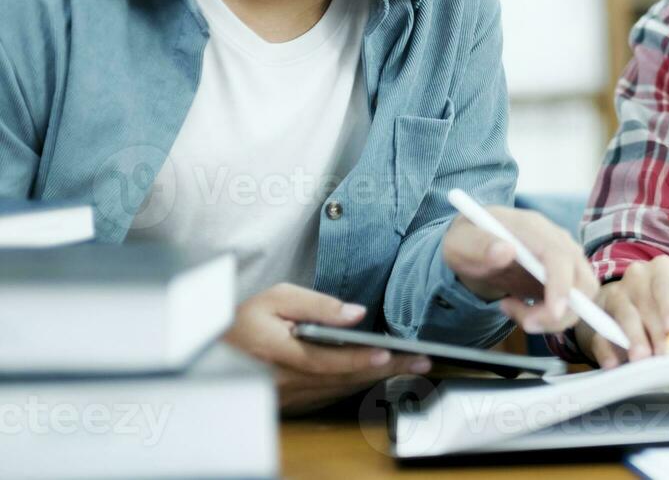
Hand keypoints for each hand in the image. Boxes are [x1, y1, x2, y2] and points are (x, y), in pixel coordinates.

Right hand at [222, 283, 428, 414]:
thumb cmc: (245, 319)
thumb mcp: (277, 298)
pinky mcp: (294, 404)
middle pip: (343, 378)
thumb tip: (355, 314)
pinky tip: (382, 374)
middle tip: (422, 361)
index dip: (358, 358)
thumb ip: (318, 305)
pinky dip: (358, 384)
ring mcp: (289, 397)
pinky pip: (332, 395)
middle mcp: (285, 382)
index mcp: (278, 353)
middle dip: (386, 369)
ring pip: (341, 390)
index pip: (325, 360)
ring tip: (413, 365)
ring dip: (378, 378)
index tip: (388, 353)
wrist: (213, 350)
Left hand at [440, 205, 598, 334]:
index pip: (560, 256)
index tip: (553, 313)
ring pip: (581, 300)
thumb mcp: (460, 242)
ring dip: (550, 318)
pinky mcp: (564, 280)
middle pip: (583, 282)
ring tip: (510, 308)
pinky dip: (548, 318)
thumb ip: (479, 245)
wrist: (475, 247)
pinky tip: (519, 307)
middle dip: (561, 312)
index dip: (562, 285)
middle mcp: (558, 242)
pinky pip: (569, 306)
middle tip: (523, 321)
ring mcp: (565, 261)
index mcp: (533, 227)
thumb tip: (505, 251)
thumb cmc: (469, 242)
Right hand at [573, 255, 668, 368]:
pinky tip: (614, 364)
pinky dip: (607, 351)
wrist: (640, 310)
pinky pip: (602, 334)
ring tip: (643, 359)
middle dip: (656, 332)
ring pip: (624, 316)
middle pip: (645, 303)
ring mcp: (615, 294)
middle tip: (665, 354)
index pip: (666, 282)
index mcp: (663, 270)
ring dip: (634, 339)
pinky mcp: (599, 316)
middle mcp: (637, 277)